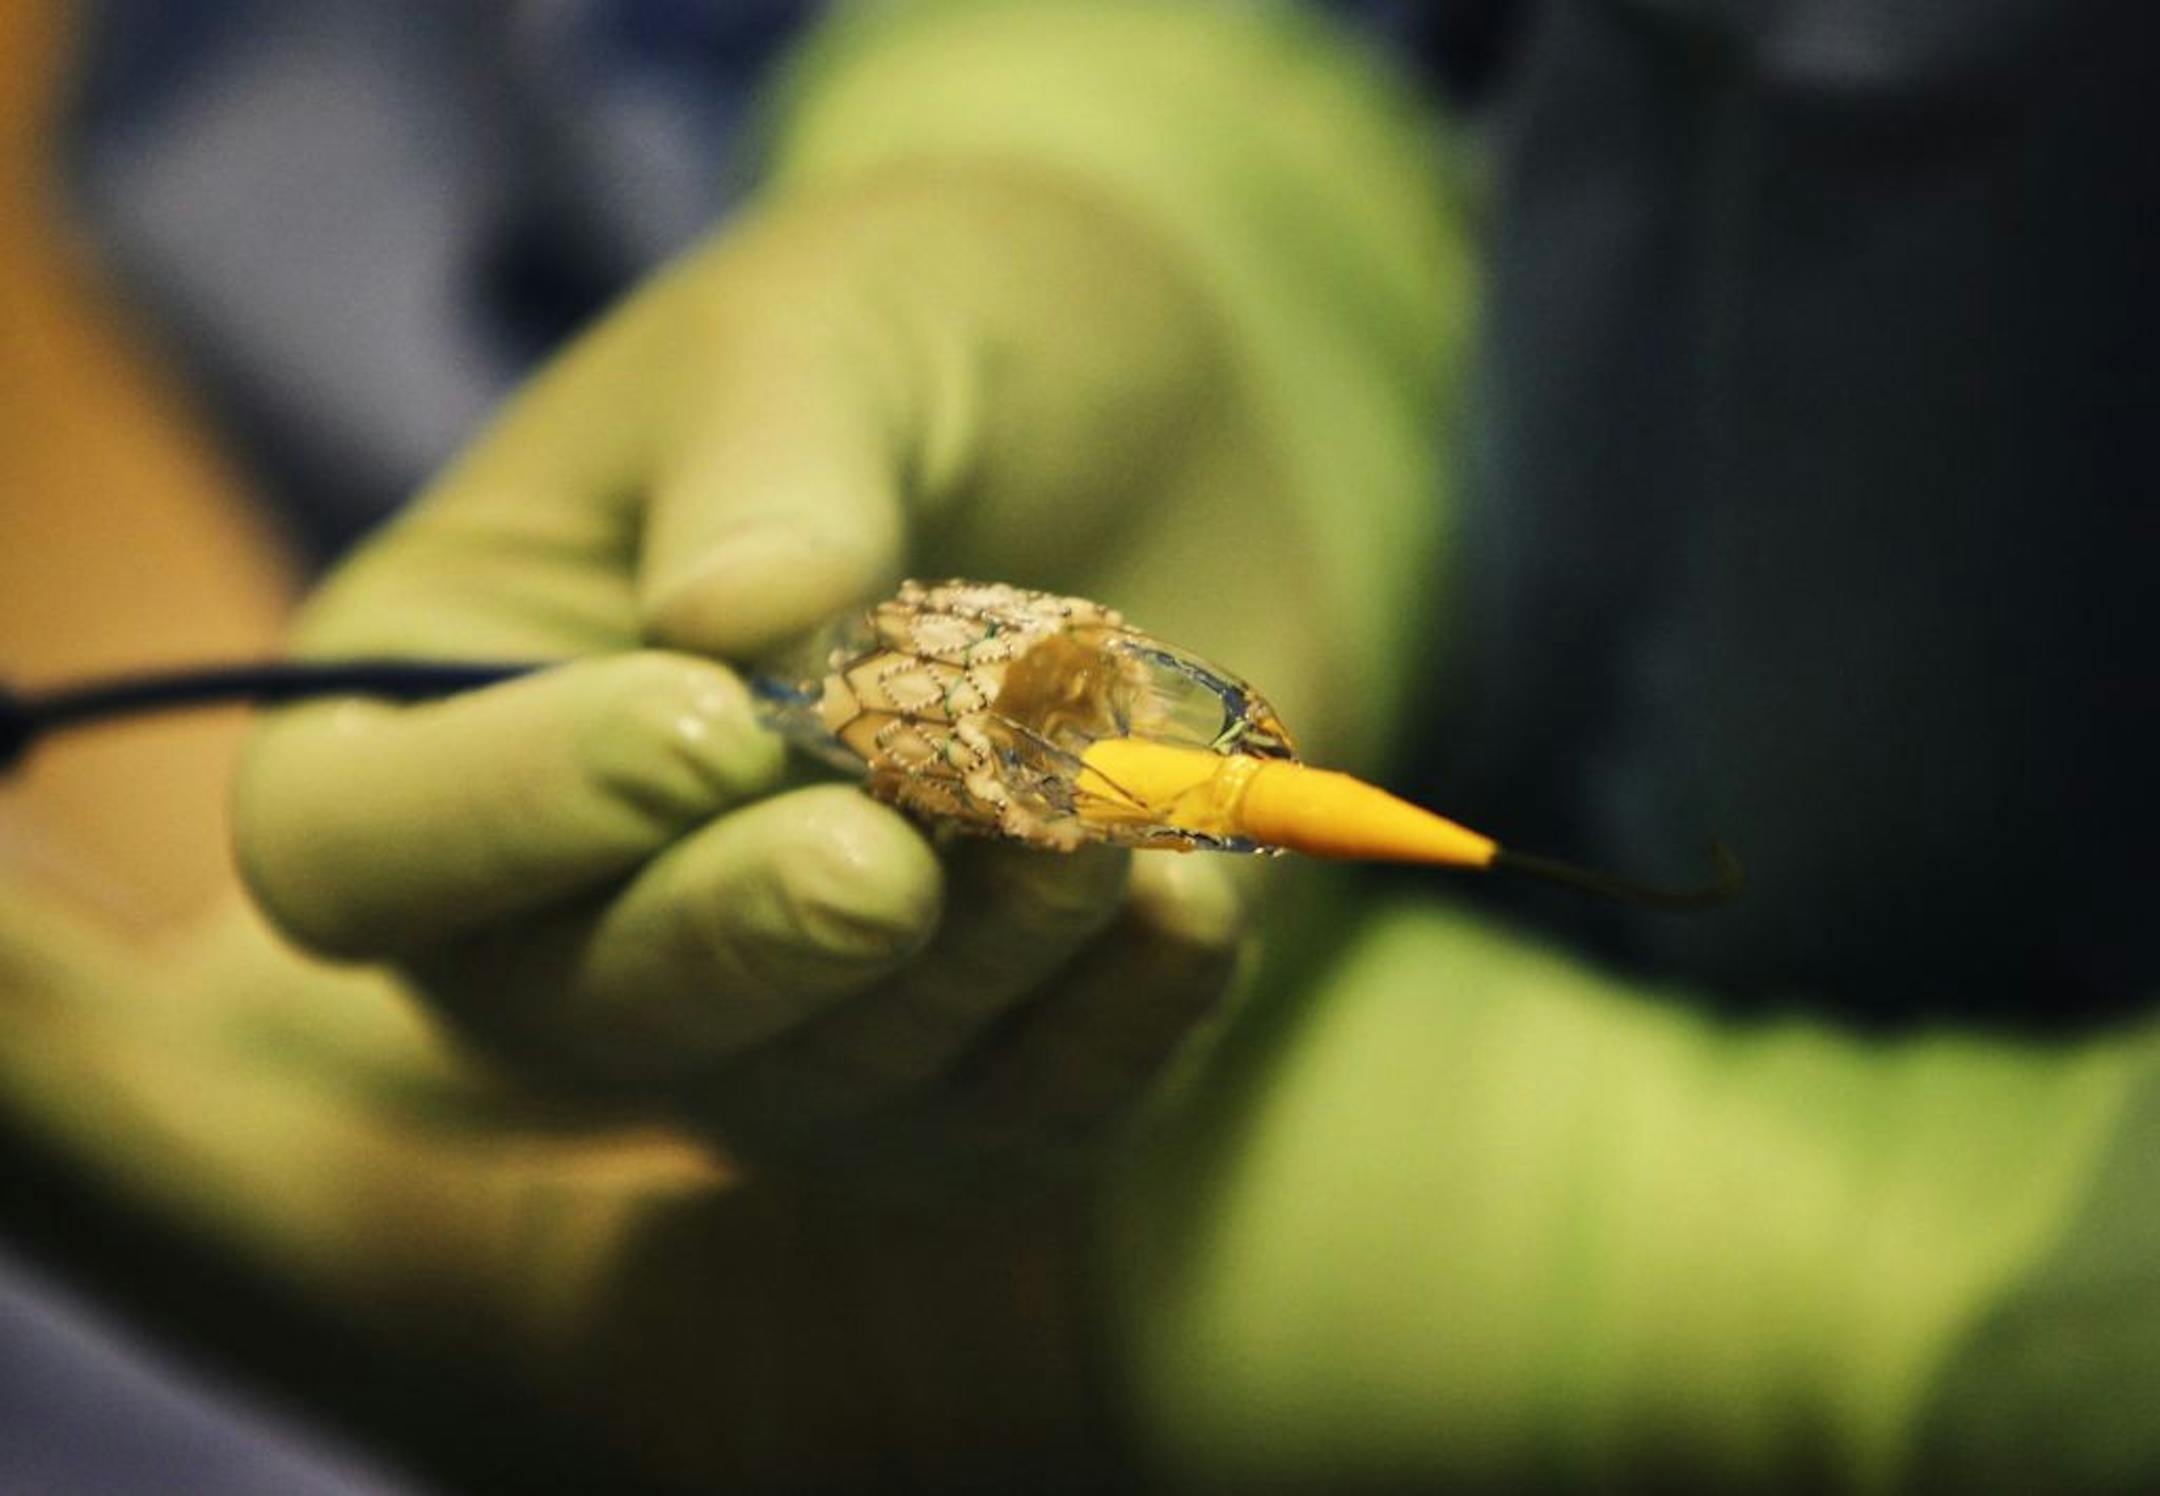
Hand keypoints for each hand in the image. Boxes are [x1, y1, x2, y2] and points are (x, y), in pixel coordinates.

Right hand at [236, 165, 1274, 1172]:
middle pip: (589, 1017)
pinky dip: (1116, 1030)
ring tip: (1104, 801)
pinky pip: (1019, 1124)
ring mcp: (777, 1015)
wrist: (1151, 410)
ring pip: (822, 1088)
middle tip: (891, 845)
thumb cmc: (934, 338)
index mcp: (439, 702)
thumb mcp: (839, 326)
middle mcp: (574, 901)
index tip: (709, 716)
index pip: (354, 844)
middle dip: (748, 935)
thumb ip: (772, 461)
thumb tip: (723, 629)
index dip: (511, 815)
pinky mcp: (975, 1061)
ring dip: (968, 961)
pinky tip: (1197, 897)